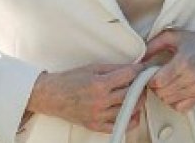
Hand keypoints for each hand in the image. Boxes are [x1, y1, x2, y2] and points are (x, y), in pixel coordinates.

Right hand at [25, 63, 145, 133]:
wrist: (51, 96)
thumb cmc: (68, 81)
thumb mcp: (91, 68)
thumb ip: (112, 68)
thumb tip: (130, 68)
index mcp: (99, 84)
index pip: (128, 76)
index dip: (139, 71)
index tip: (144, 69)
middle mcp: (100, 101)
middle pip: (132, 94)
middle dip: (140, 86)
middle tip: (142, 82)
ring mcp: (99, 115)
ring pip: (129, 110)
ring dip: (137, 102)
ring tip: (136, 95)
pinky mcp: (96, 125)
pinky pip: (119, 126)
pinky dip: (129, 120)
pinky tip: (131, 113)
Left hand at [141, 28, 194, 113]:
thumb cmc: (192, 41)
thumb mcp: (170, 36)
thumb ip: (152, 46)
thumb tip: (139, 59)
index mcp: (182, 62)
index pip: (159, 82)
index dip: (149, 79)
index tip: (150, 73)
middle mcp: (191, 77)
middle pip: (163, 93)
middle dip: (155, 87)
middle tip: (156, 78)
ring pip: (170, 101)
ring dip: (163, 94)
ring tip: (165, 83)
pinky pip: (182, 108)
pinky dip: (174, 102)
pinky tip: (173, 91)